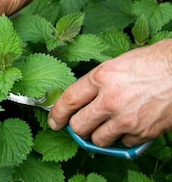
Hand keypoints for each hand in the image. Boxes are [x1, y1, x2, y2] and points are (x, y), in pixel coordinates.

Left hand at [48, 39, 171, 146]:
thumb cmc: (152, 63)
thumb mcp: (117, 64)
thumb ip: (98, 81)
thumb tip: (85, 96)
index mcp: (100, 78)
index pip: (68, 101)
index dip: (57, 114)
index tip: (54, 121)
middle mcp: (110, 100)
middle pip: (79, 125)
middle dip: (77, 128)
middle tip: (80, 126)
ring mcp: (126, 119)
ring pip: (98, 140)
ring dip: (99, 136)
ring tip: (106, 127)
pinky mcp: (142, 132)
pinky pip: (124, 143)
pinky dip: (124, 138)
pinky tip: (129, 126)